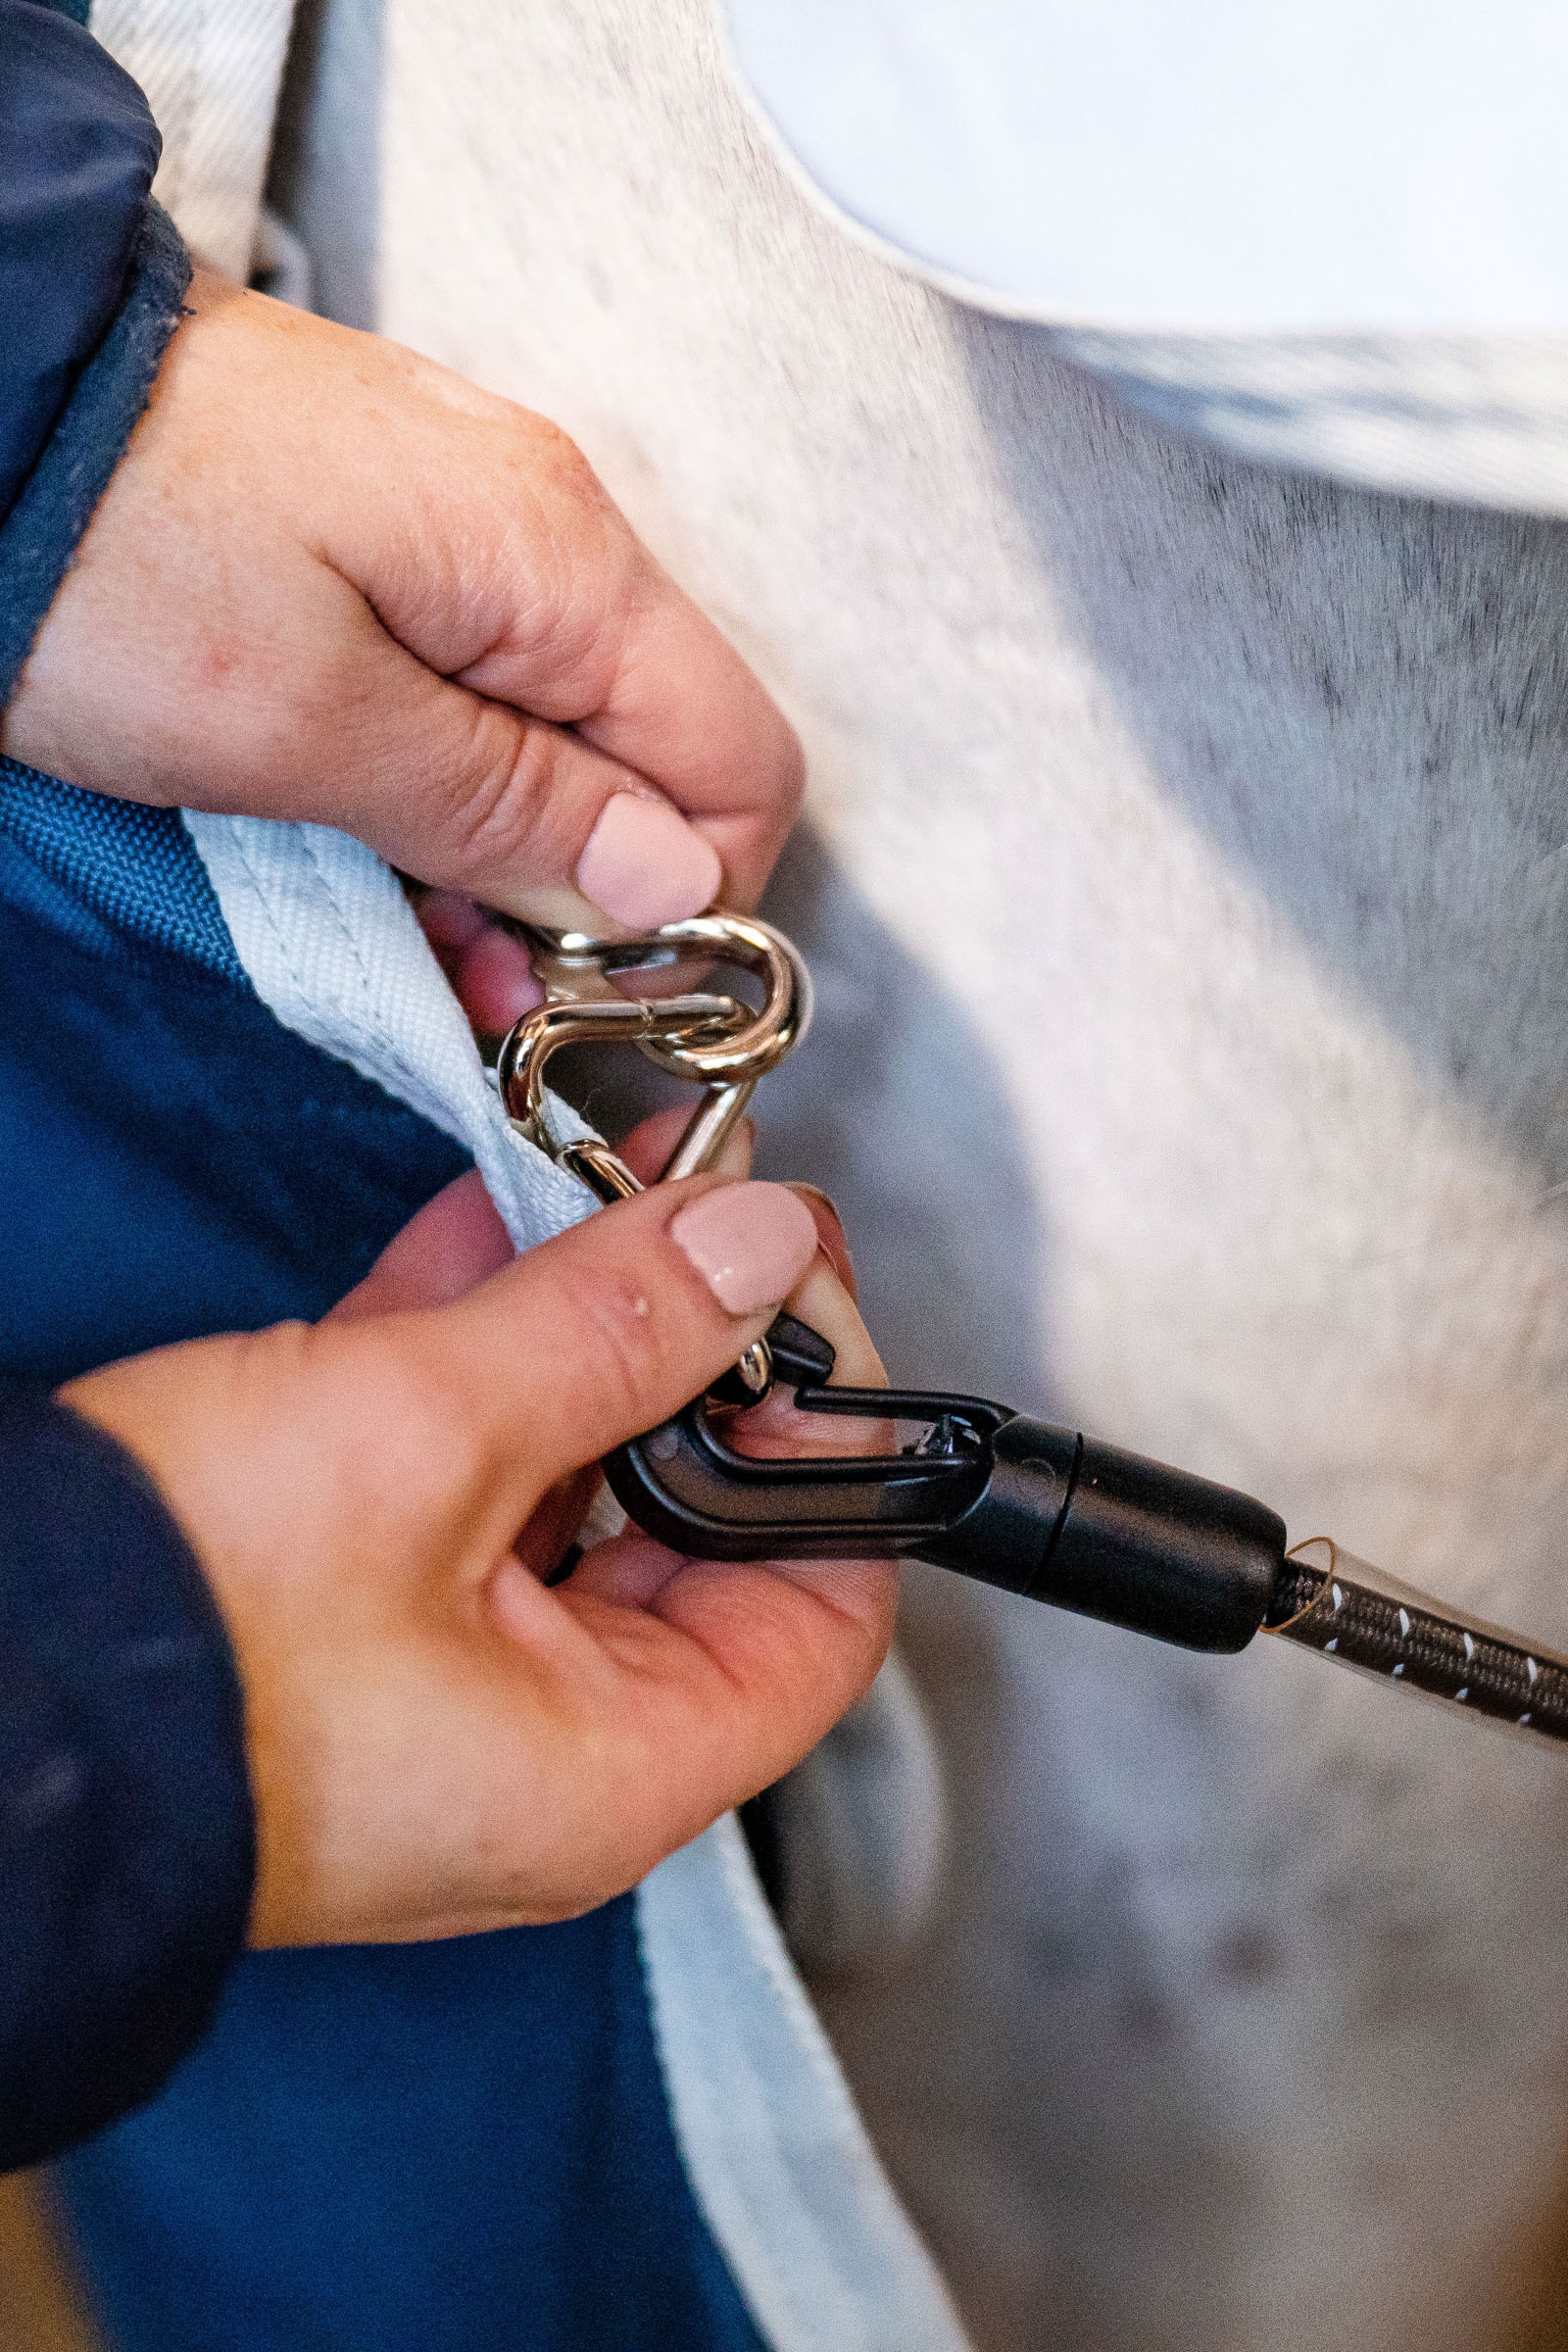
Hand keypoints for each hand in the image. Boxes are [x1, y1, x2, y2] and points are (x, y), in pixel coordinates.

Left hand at [4, 274, 802, 935]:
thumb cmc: (102, 542)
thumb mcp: (314, 725)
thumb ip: (512, 810)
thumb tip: (675, 885)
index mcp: (559, 564)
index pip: (740, 768)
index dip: (690, 906)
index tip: (586, 991)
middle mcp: (544, 530)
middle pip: (657, 760)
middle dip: (586, 896)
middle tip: (477, 986)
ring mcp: (471, 531)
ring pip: (565, 740)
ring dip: (505, 855)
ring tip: (404, 925)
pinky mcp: (396, 542)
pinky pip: (478, 693)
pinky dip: (445, 785)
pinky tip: (370, 837)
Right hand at [61, 1163, 892, 1946]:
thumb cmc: (169, 1641)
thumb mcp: (424, 1439)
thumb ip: (612, 1332)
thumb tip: (758, 1247)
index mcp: (610, 1768)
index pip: (824, 1619)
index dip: (838, 1454)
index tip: (809, 1308)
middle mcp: (544, 1749)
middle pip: (699, 1536)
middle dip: (706, 1360)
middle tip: (714, 1219)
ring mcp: (444, 1684)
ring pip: (569, 1490)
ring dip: (588, 1336)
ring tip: (613, 1189)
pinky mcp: (352, 1618)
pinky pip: (455, 1481)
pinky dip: (477, 1360)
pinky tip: (486, 1232)